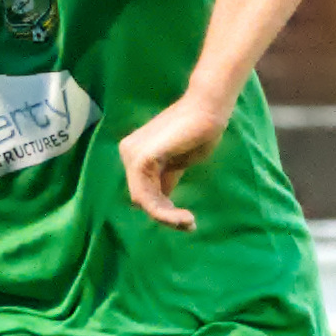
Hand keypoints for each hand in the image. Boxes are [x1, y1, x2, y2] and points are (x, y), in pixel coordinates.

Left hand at [116, 89, 232, 230]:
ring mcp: (132, 154)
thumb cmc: (199, 133)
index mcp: (134, 152)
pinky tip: (184, 216)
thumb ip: (164, 180)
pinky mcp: (142, 159)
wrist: (208, 110)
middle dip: (164, 215)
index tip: (187, 221)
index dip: (162, 210)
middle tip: (190, 224)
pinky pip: (147, 196)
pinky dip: (165, 212)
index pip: (142, 190)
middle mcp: (128, 152)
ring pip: (143, 200)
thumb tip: (160, 205)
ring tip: (189, 222)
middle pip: (140, 198)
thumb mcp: (177, 164)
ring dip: (167, 217)